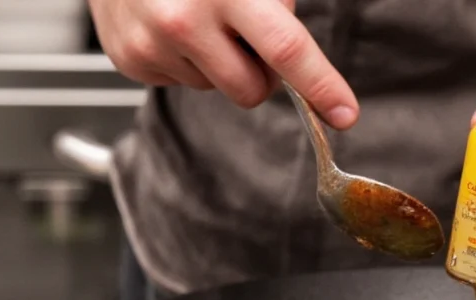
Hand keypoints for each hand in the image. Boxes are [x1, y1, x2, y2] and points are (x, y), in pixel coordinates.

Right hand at [88, 0, 358, 128]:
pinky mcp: (129, 60)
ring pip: (217, 89)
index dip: (321, 85)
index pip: (286, 49)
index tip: (346, 113)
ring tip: (199, 16)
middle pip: (253, 90)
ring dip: (219, 63)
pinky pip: (182, 84)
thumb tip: (306, 65)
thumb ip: (281, 4)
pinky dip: (187, 61)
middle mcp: (184, 20)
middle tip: (246, 33)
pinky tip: (171, 24)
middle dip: (262, 73)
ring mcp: (151, 44)